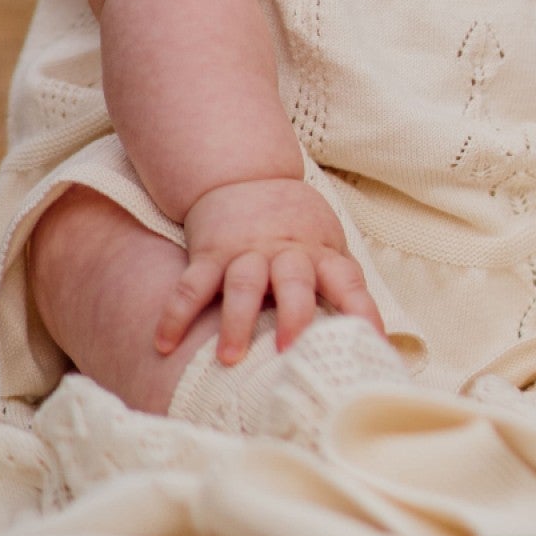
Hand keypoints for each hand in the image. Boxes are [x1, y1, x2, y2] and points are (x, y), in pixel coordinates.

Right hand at [156, 176, 383, 364]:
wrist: (245, 176)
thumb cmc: (295, 226)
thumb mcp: (327, 244)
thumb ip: (341, 284)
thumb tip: (370, 339)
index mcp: (320, 253)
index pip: (349, 283)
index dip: (362, 312)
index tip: (372, 344)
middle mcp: (285, 254)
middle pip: (294, 282)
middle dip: (294, 315)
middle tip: (290, 350)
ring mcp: (245, 253)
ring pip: (242, 286)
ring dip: (236, 322)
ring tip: (229, 359)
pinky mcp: (210, 254)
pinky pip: (191, 286)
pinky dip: (175, 315)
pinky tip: (163, 344)